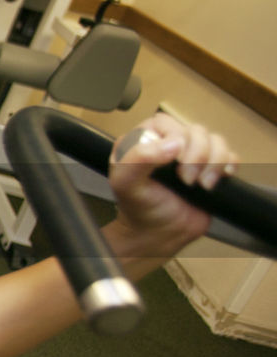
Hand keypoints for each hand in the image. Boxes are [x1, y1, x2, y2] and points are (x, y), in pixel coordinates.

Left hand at [108, 112, 238, 253]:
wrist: (160, 235)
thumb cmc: (139, 209)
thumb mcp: (126, 183)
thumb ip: (138, 158)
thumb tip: (174, 143)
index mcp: (142, 141)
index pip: (165, 122)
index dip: (176, 137)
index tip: (175, 162)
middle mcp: (167, 143)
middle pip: (195, 130)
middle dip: (196, 156)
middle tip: (186, 181)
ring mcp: (191, 155)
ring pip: (215, 140)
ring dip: (214, 162)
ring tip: (202, 185)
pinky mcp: (211, 168)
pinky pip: (230, 154)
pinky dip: (229, 165)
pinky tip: (218, 180)